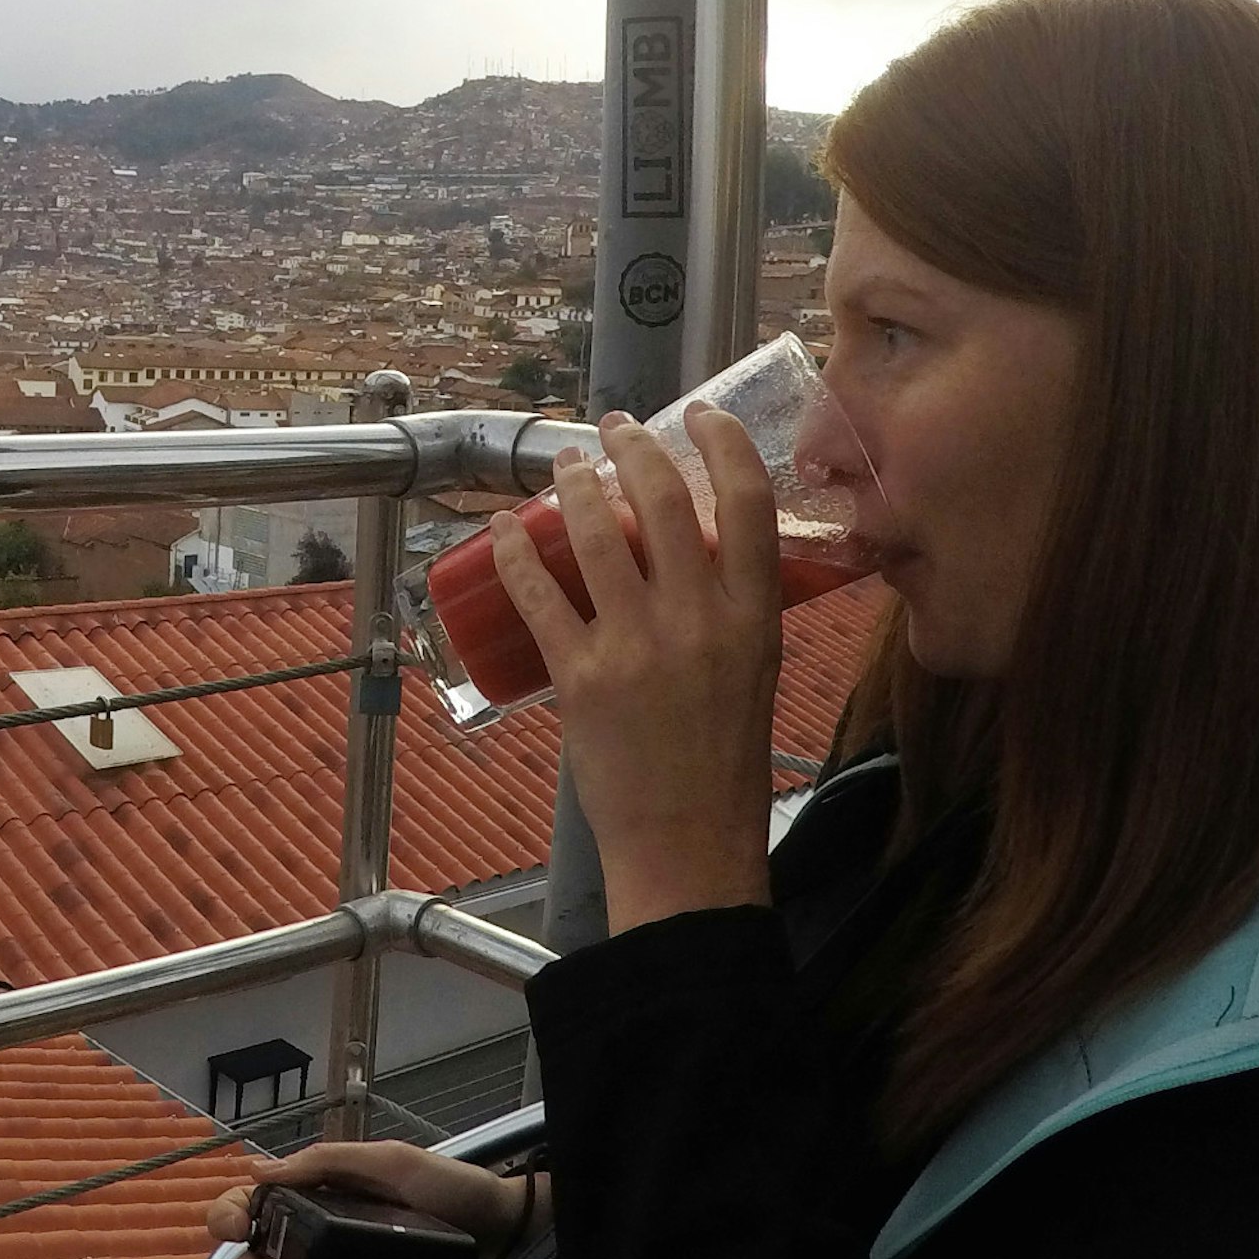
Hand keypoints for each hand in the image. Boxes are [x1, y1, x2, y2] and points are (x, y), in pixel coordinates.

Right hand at [203, 1141, 537, 1258]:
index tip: (233, 1228)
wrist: (504, 1240)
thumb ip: (329, 1160)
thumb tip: (258, 1170)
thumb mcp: (391, 1162)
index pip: (256, 1204)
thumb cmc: (451, 1191)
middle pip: (255, 1258)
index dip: (230, 1214)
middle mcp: (319, 1240)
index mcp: (320, 1196)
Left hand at [492, 402, 781, 929]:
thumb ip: (735, 604)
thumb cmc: (726, 759)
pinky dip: (513, 552)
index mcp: (754, 616)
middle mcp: (699, 620)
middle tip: (614, 428)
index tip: (698, 415)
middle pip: (664, 498)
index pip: (749, 501)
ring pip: (595, 532)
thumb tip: (700, 542)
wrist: (690, 844)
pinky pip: (538, 594)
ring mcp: (636, 646)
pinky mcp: (581, 677)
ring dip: (571, 484)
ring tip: (563, 465)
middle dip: (632, 446)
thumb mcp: (757, 668)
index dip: (722, 442)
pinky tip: (501, 530)